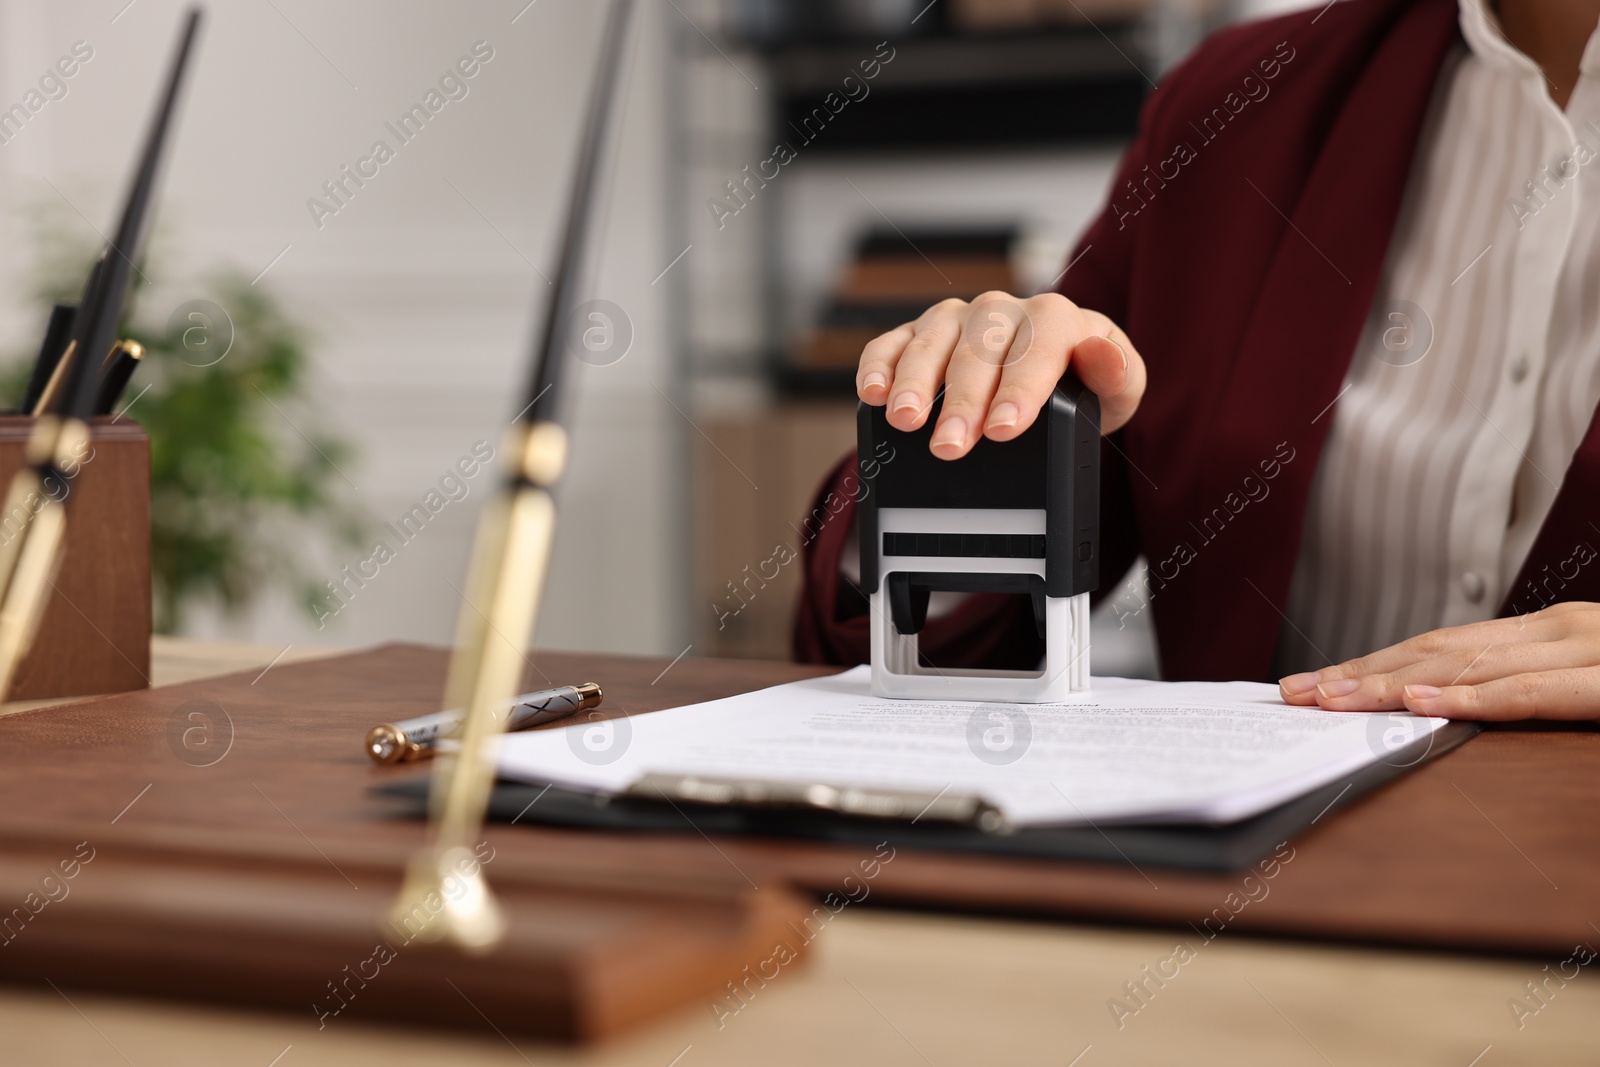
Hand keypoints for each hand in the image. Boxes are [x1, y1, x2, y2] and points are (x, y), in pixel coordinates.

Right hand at [855, 292, 1146, 459]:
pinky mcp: (918, 334)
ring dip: (915, 383)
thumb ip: (1118, 375)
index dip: (1020, 388)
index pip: (1038, 345)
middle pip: (979, 350)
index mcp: (1055, 318)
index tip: (1005, 428)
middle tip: (952, 446)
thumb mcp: (1118, 392)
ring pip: (932, 342)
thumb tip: (1100, 352)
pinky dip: (878, 365)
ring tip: (906, 421)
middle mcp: (1002, 311)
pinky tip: (873, 393)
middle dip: (963, 402)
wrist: (1050, 384)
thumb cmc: (1081, 389)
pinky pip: (891, 343)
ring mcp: (956, 320)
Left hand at [1277, 602, 1599, 719]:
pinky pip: (1531, 693)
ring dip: (1392, 683)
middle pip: (1439, 652)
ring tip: (1332, 698)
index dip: (1373, 663)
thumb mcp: (1591, 679)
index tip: (1315, 683)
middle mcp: (1560, 630)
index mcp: (1550, 630)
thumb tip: (1446, 707)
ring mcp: (1586, 651)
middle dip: (1361, 672)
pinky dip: (1470, 699)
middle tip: (1297, 692)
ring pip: (1470, 666)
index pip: (1442, 647)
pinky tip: (1419, 705)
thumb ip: (1529, 686)